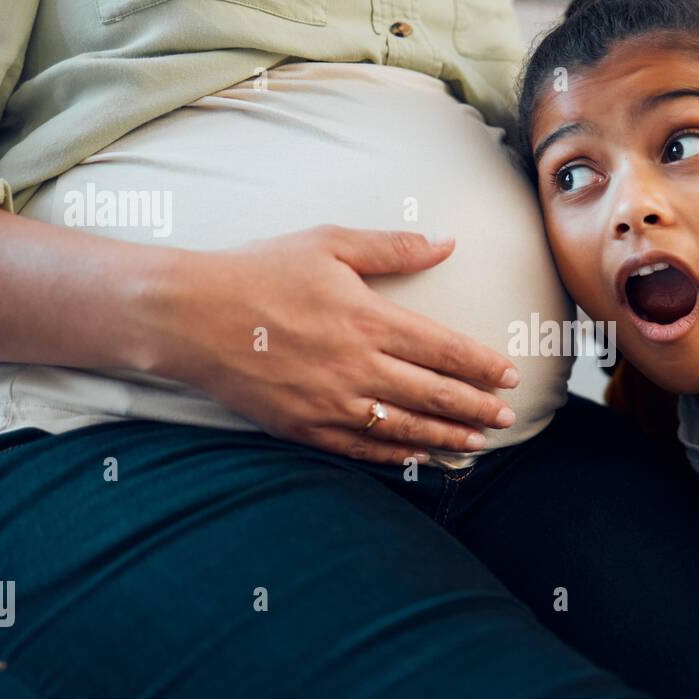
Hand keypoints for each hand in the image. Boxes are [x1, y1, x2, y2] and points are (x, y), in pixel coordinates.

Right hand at [151, 225, 518, 463]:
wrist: (189, 315)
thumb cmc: (260, 270)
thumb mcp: (328, 243)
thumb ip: (392, 247)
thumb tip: (446, 242)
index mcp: (369, 318)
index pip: (445, 350)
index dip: (482, 366)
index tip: (509, 375)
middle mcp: (357, 366)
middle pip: (434, 395)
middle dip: (478, 408)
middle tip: (508, 417)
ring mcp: (331, 402)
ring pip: (405, 427)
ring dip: (447, 437)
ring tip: (478, 443)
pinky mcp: (304, 426)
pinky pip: (362, 449)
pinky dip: (396, 454)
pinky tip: (419, 456)